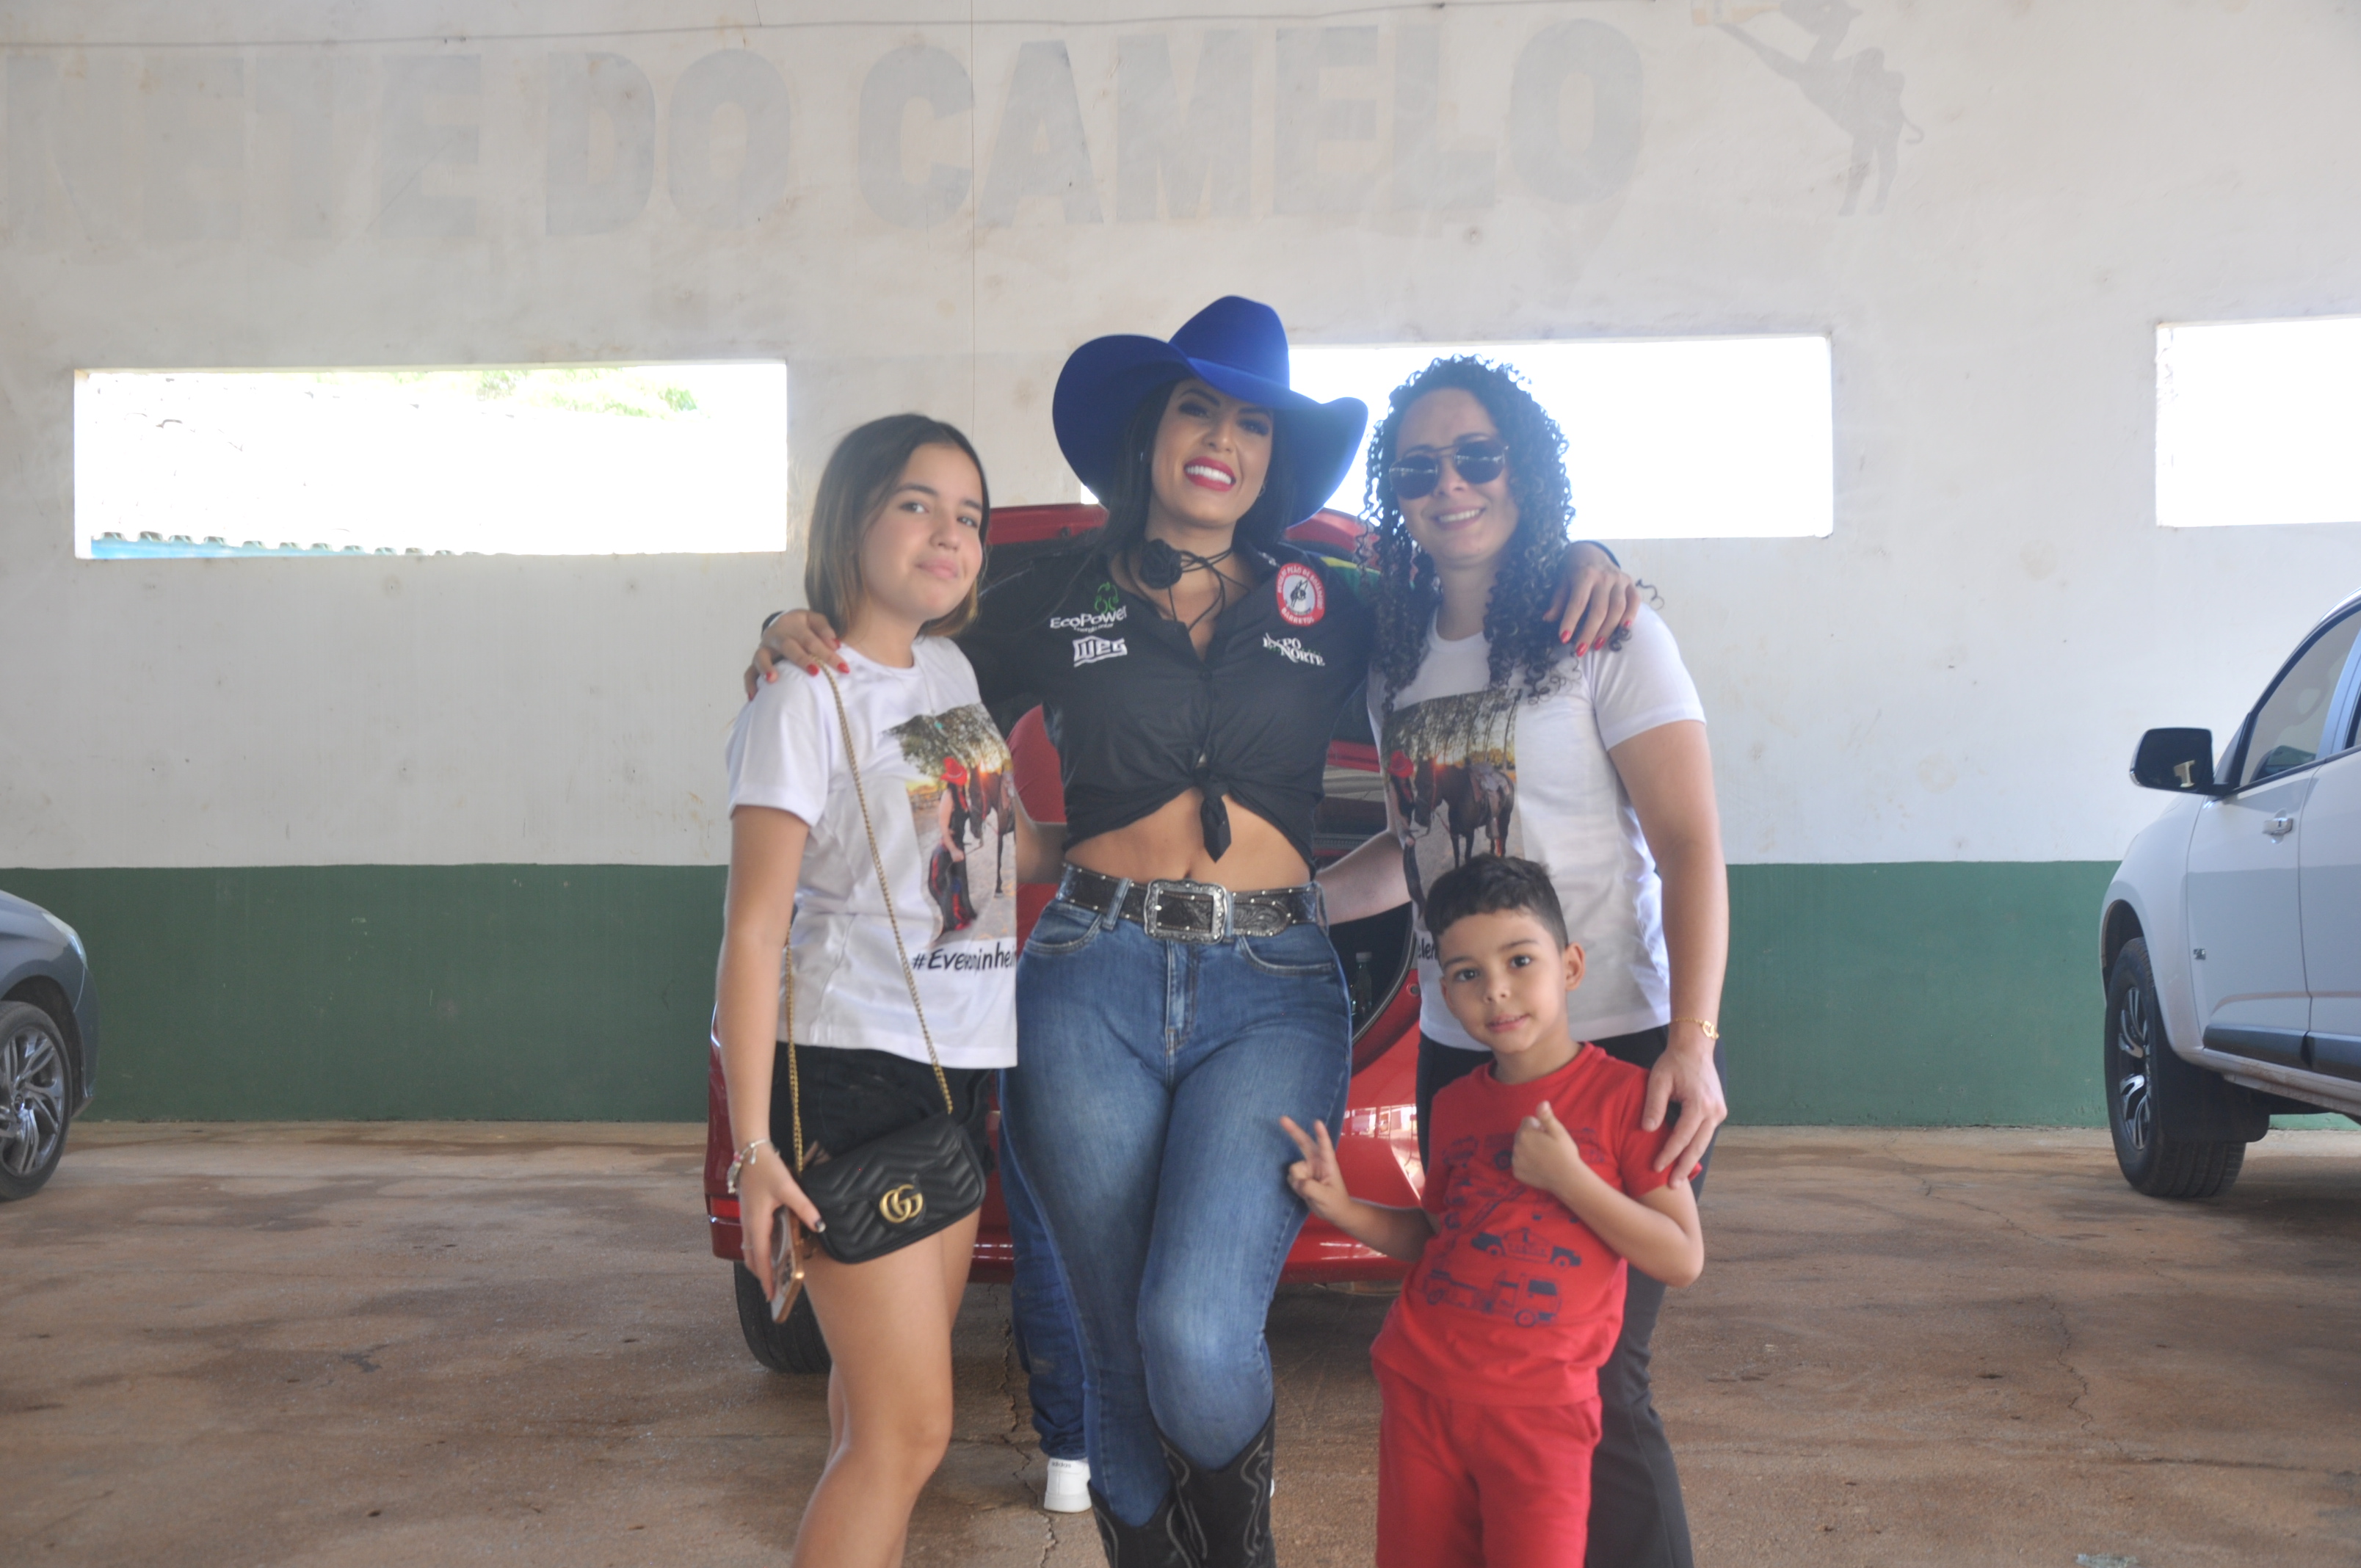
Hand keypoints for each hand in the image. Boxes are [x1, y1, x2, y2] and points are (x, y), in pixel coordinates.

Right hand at [738, 1146, 823, 1298]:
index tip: (771, 1295)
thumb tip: (820, 1226)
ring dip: (759, 1263)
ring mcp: (746, 1219)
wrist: (750, 1151)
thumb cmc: (767, 1169)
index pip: (761, 1258)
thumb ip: (804, 1207)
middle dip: (762, 1275)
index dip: (766, 1278)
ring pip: (750, 1249)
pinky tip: (771, 1249)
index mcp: (756, 1223)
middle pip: (752, 1258)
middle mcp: (748, 1225)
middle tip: (774, 1289)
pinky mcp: (748, 1213)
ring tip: (773, 1274)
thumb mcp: (788, 1187)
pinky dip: (759, 1250)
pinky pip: (752, 1239)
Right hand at [744, 610, 846, 698]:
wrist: (782, 623)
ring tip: (772, 680)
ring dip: (766, 667)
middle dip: (801, 659)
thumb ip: (824, 629)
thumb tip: (835, 644)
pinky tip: (754, 696)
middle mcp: (776, 636)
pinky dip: (750, 683)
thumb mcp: (815, 620)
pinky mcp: (756, 661)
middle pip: (788, 646)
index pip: (812, 640)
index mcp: (793, 625)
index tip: (843, 668)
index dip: (828, 654)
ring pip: (761, 656)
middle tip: (815, 672)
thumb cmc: (804, 626)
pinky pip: (749, 672)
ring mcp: (764, 648)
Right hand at [1280, 1116, 1350, 1221]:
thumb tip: (1297, 1180)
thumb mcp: (1325, 1197)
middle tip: (1282, 1118)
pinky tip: (1303, 1192)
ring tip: (1309, 1192)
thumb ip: (1310, 1188)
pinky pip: (1291, 1177)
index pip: (1325, 1146)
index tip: (1317, 1122)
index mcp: (1328, 1163)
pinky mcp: (1301, 1176)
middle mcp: (1316, 1162)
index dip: (1321, 1134)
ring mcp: (1307, 1168)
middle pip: (1303, 1143)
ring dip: (1297, 1181)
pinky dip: (1294, 1185)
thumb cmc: (1335, 1203)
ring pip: (1293, 1169)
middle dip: (1293, 1131)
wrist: (1334, 1213)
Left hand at [1511, 1100, 1590, 1195]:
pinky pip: (1519, 1162)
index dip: (1540, 1126)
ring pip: (1520, 1148)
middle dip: (1532, 1136)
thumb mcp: (1559, 1131)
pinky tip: (1539, 1166)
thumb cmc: (1565, 1153)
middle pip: (1522, 1134)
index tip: (1548, 1135)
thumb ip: (1546, 1117)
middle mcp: (1516, 1146)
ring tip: (1544, 1157)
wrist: (1567, 1179)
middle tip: (1547, 1146)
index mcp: (1525, 1133)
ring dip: (1528, 1149)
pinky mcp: (1516, 1172)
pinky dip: (1526, 1163)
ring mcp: (1515, 1161)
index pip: (1528, 1121)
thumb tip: (1542, 1102)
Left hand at [1547, 543, 1639, 655]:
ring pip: (1618, 608)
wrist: (1592, 552)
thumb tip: (1548, 618)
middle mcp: (1605, 577)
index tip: (1563, 639)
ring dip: (1608, 630)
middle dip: (1589, 632)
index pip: (1578, 602)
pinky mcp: (1631, 583)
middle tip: (1580, 650)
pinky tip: (1624, 629)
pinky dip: (1632, 615)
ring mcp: (1620, 580)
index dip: (1570, 621)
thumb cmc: (1574, 570)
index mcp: (1585, 574)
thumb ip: (1558, 600)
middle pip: (1599, 609)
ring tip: (1597, 646)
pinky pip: (1635, 601)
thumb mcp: (1563, 580)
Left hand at [1643, 1029, 1726, 1174]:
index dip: (1668, 1154)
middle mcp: (1714, 1111)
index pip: (1682, 1137)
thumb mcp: (1658, 1080)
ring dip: (1691, 1160)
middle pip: (1697, 1146)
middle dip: (1684, 1167)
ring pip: (1703, 1143)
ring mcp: (1719, 1112)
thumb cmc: (1674, 1062)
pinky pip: (1706, 1134)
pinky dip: (1695, 1147)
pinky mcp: (1718, 1111)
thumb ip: (1653, 1106)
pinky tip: (1685, 1159)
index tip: (1656, 1167)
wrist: (1695, 1048)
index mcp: (1699, 1104)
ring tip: (1678, 1178)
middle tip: (1672, 1185)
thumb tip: (1648, 1131)